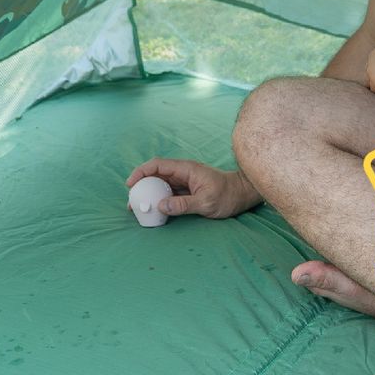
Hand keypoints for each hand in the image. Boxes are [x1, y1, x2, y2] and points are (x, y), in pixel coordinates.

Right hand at [125, 158, 262, 218]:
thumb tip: (161, 206)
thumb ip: (184, 204)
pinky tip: (154, 209)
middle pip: (156, 175)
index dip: (141, 172)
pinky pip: (169, 193)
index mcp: (187, 169)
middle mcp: (184, 173)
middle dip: (141, 186)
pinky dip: (160, 200)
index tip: (131, 184)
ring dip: (150, 194)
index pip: (158, 165)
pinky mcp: (188, 190)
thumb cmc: (229, 196)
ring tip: (139, 208)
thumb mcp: (207, 202)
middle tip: (132, 202)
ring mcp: (186, 181)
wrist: (243, 195)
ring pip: (162, 185)